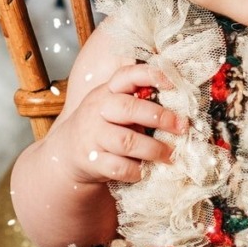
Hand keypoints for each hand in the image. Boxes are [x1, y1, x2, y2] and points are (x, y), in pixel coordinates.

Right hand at [53, 61, 183, 188]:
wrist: (66, 153)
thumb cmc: (102, 126)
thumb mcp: (113, 106)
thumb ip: (138, 103)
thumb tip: (180, 111)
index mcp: (107, 91)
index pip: (126, 76)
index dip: (150, 75)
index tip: (172, 84)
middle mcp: (98, 110)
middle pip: (129, 109)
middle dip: (160, 117)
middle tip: (181, 127)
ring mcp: (93, 135)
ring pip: (127, 141)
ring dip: (154, 149)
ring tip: (170, 155)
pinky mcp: (91, 160)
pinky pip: (119, 167)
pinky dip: (137, 171)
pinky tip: (145, 171)